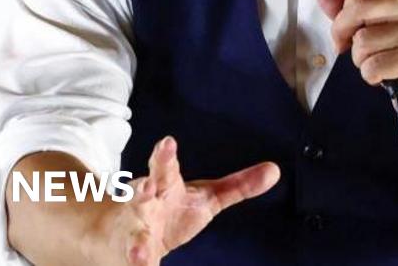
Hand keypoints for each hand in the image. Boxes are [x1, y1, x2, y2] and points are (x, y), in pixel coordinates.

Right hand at [90, 136, 279, 265]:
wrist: (123, 237)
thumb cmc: (171, 211)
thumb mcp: (206, 197)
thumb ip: (238, 186)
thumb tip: (275, 170)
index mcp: (165, 186)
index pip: (165, 167)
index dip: (165, 155)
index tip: (167, 142)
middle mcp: (145, 205)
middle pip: (141, 193)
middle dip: (141, 189)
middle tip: (144, 186)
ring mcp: (136, 231)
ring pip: (134, 233)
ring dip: (137, 242)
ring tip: (139, 253)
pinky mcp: (133, 254)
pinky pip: (136, 261)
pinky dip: (140, 264)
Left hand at [316, 0, 397, 133]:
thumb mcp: (383, 29)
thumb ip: (352, 11)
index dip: (344, 10)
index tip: (346, 30)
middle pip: (360, 7)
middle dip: (343, 32)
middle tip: (348, 48)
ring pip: (363, 40)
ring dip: (361, 60)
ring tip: (379, 64)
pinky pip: (373, 66)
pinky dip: (371, 76)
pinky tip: (386, 77)